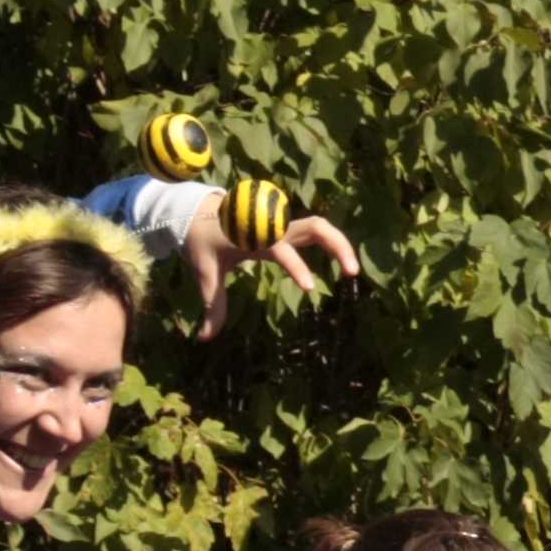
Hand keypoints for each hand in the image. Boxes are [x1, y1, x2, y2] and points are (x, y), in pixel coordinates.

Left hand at [184, 194, 365, 324]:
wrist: (197, 212)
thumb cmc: (202, 243)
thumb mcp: (205, 273)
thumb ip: (213, 305)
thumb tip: (204, 339)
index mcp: (253, 238)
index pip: (280, 249)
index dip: (296, 267)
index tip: (310, 289)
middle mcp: (273, 229)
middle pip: (315, 226)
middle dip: (336, 245)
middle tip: (352, 273)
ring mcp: (282, 226)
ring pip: (320, 226)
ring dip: (340, 244)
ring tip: (353, 272)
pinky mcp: (287, 228)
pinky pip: (315, 231)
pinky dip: (332, 243)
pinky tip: (343, 263)